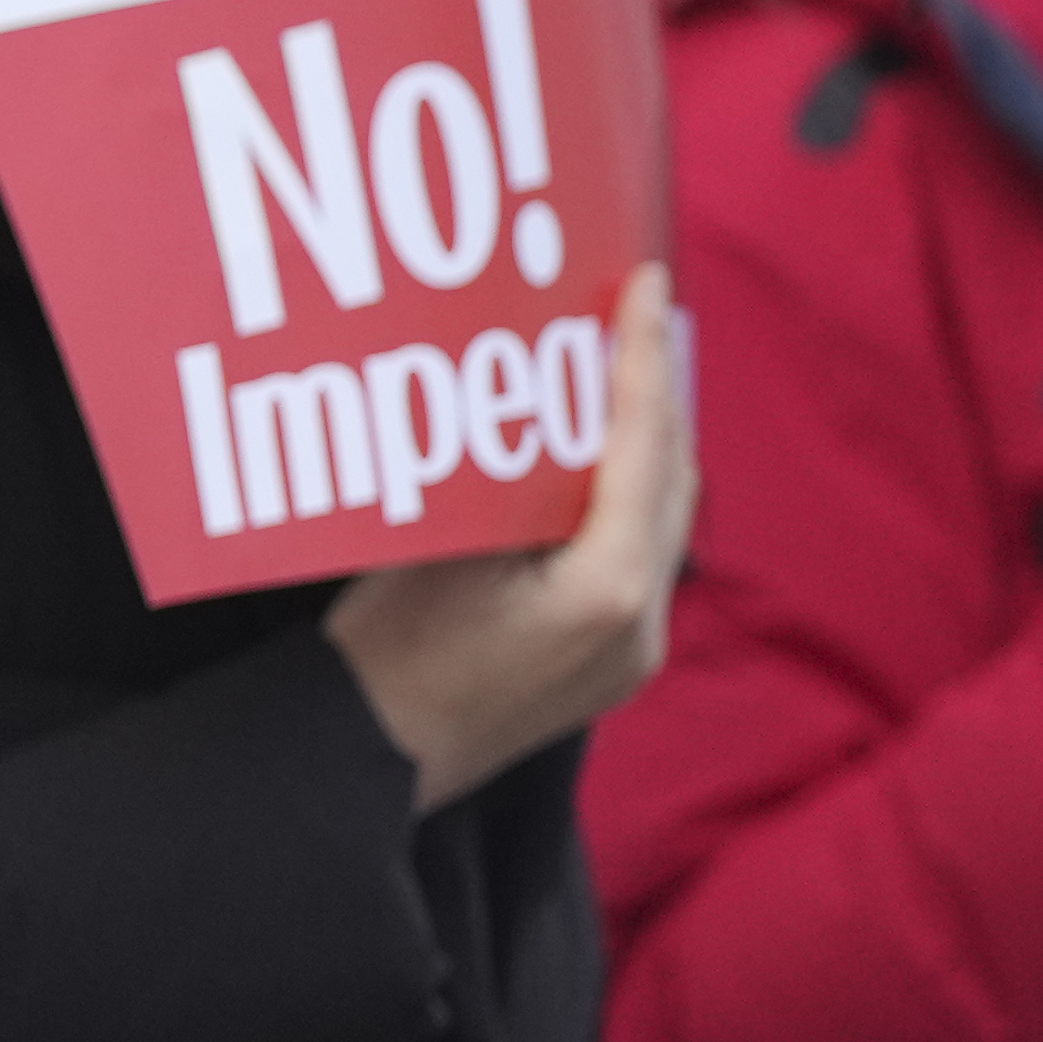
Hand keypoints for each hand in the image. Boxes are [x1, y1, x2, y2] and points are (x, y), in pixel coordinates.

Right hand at [322, 261, 697, 812]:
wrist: (371, 759)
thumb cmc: (383, 650)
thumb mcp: (436, 539)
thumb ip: (502, 470)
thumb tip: (528, 383)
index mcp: (607, 589)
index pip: (643, 444)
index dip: (641, 354)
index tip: (644, 282)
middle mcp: (641, 626)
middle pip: (671, 478)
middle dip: (653, 389)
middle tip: (632, 310)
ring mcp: (632, 654)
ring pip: (661, 517)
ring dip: (643, 440)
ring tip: (614, 366)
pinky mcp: (609, 666)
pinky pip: (639, 553)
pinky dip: (625, 492)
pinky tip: (589, 455)